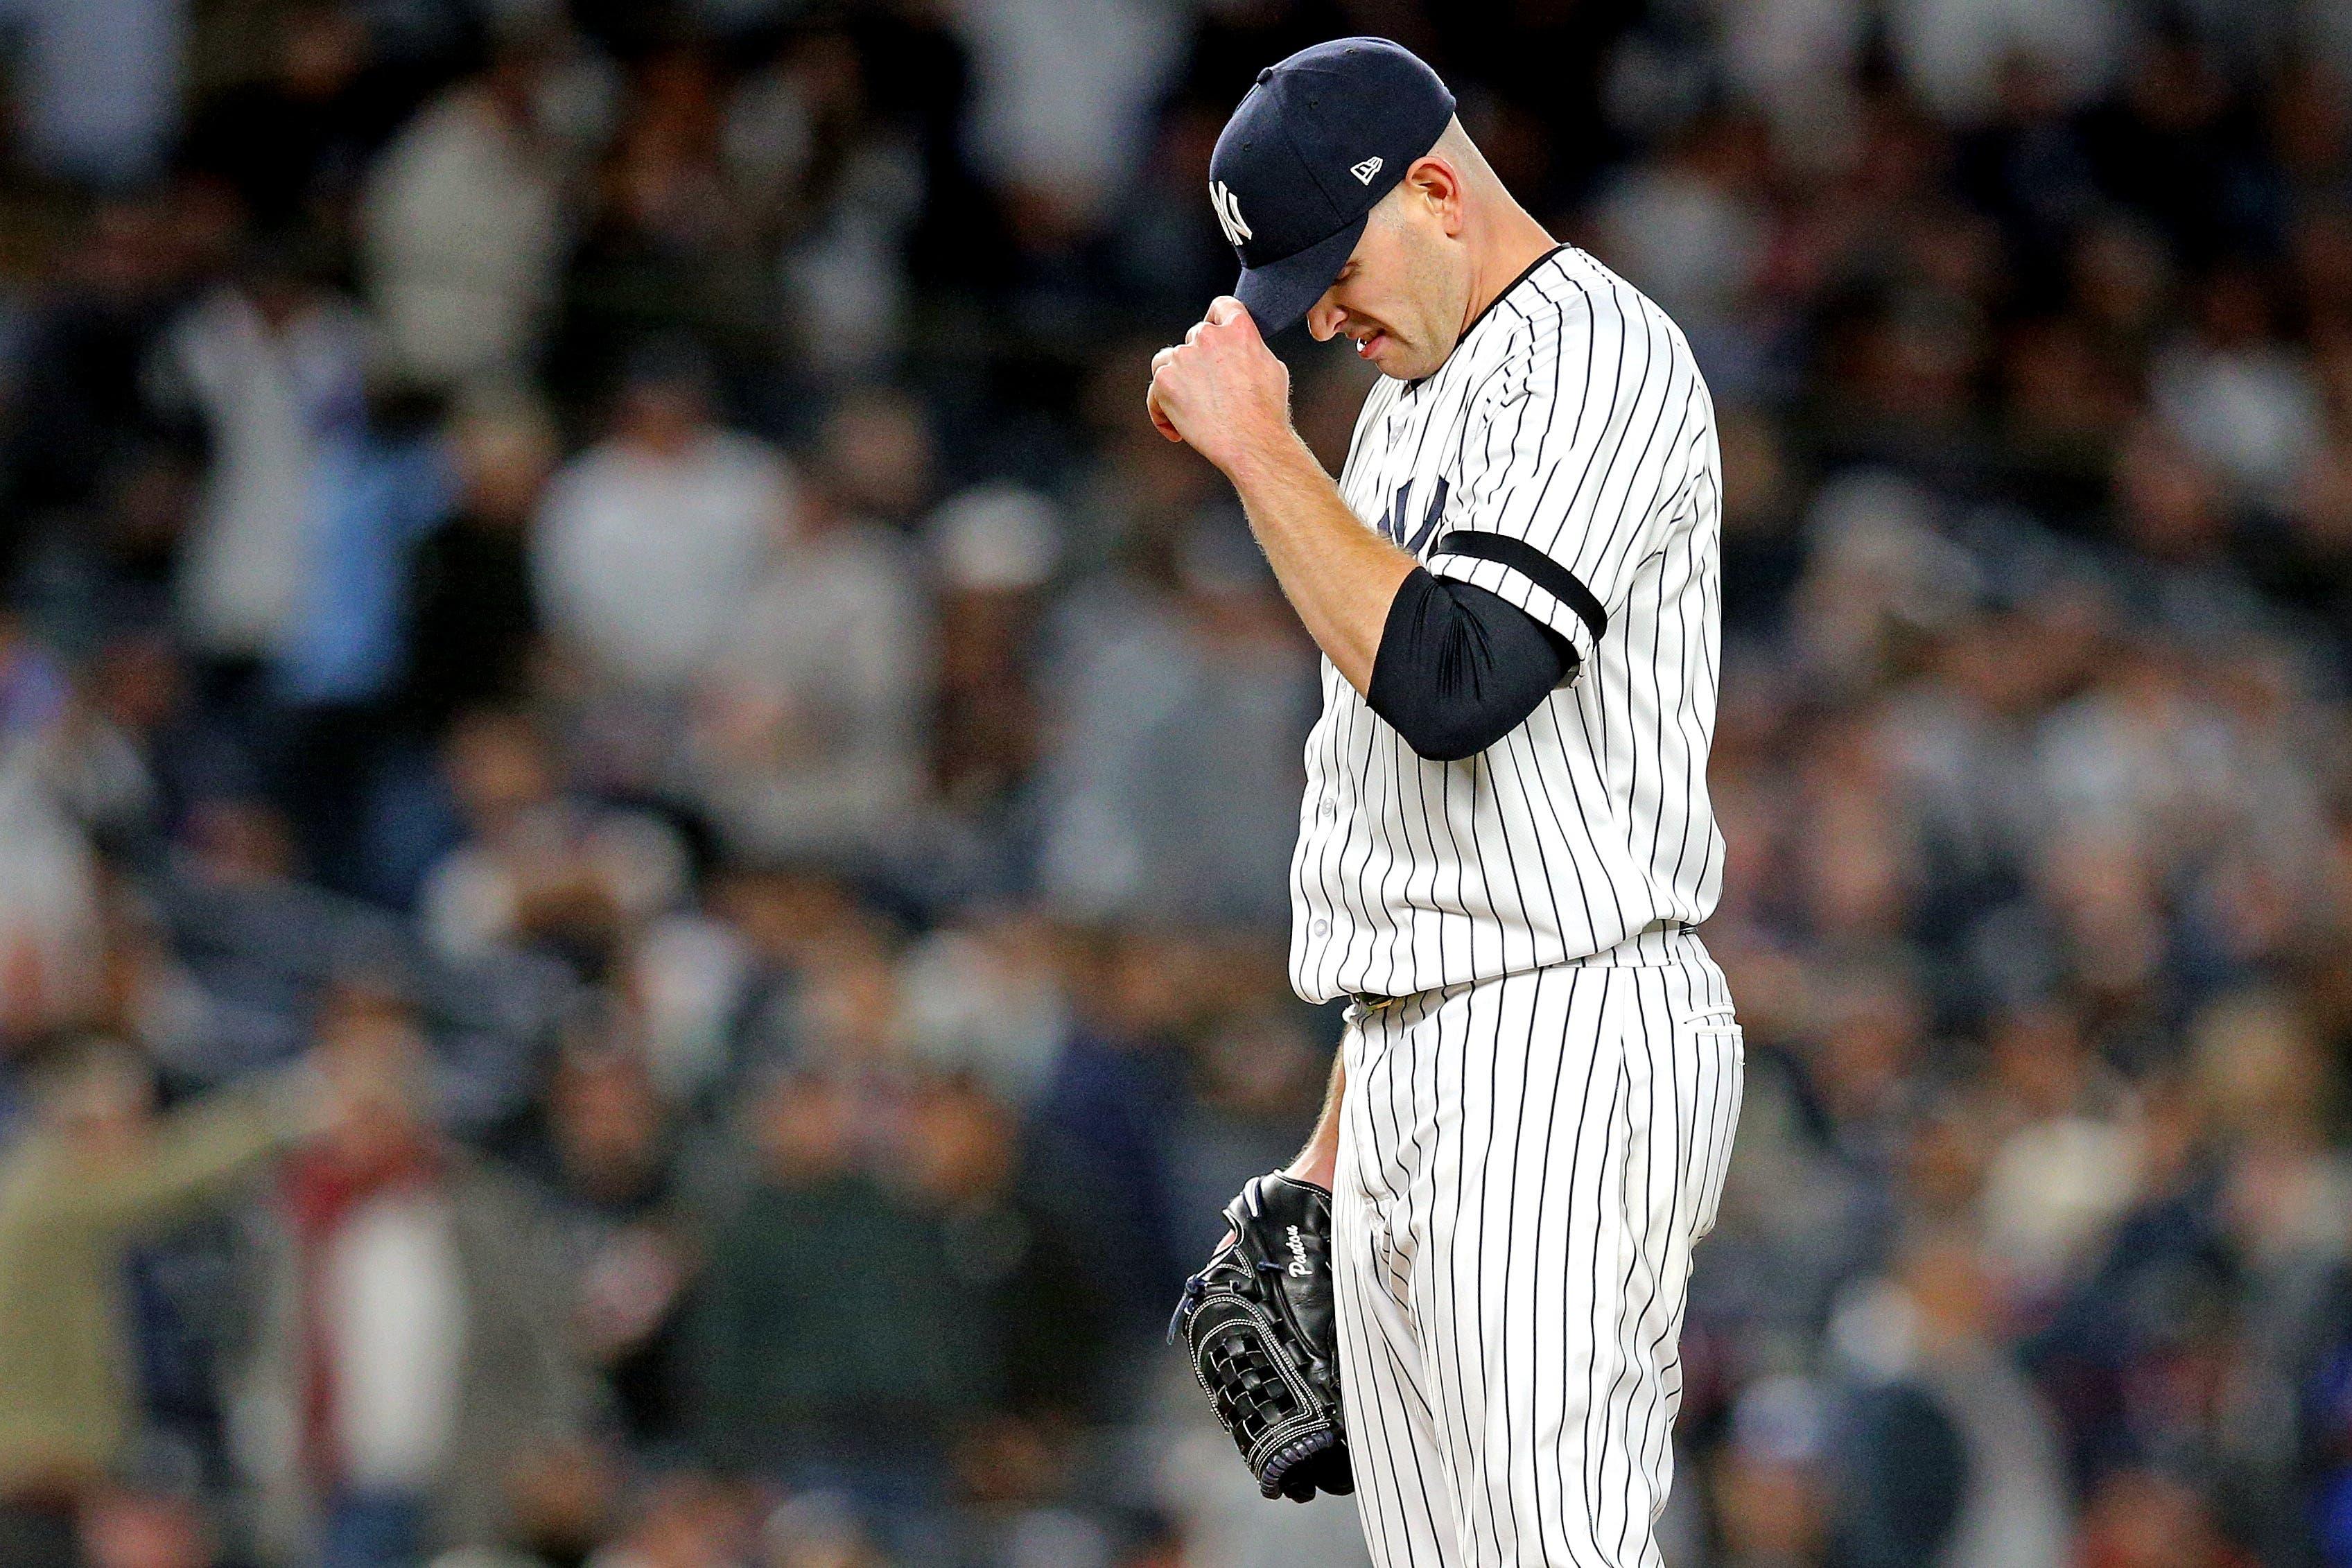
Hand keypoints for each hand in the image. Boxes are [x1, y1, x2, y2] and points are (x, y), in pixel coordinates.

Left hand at [1146, 296, 1293, 474]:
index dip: (1216, 320)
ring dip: (1176, 382)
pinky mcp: (1165, 382)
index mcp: (1238, 328)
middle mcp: (1207, 337)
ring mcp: (1183, 357)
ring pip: (1167, 361)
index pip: (1221, 306)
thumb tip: (1241, 349)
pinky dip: (1162, 411)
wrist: (1252, 443)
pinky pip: (1154, 392)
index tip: (1214, 339)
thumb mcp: (1272, 367)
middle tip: (1207, 392)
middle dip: (1198, 362)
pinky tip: (1177, 430)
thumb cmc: (1267, 411)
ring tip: (1189, 410)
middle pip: (1193, 338)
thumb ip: (1250, 348)